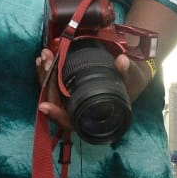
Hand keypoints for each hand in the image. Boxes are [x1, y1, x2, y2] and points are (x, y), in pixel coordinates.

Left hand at [34, 48, 150, 132]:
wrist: (133, 77)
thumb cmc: (132, 84)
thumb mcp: (132, 79)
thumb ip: (126, 72)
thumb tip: (122, 61)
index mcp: (91, 116)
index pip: (70, 121)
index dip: (56, 116)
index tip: (44, 106)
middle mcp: (78, 111)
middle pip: (54, 102)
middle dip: (46, 80)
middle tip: (46, 60)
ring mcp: (70, 100)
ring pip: (50, 92)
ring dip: (44, 73)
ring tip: (44, 55)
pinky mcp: (68, 89)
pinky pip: (52, 83)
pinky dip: (47, 71)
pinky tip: (44, 59)